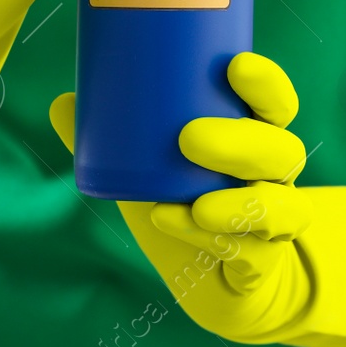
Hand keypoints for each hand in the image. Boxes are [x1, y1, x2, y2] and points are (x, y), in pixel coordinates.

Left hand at [49, 53, 345, 346]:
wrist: (217, 281)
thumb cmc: (186, 206)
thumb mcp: (150, 171)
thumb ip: (110, 139)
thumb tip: (64, 102)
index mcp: (256, 139)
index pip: (276, 104)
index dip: (265, 83)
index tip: (235, 65)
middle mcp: (274, 178)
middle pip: (281, 151)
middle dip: (242, 142)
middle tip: (189, 137)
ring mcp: (274, 224)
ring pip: (281, 207)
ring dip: (241, 204)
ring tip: (199, 202)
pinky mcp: (262, 265)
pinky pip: (251, 253)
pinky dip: (212, 239)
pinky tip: (174, 224)